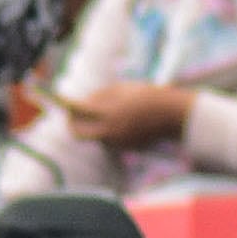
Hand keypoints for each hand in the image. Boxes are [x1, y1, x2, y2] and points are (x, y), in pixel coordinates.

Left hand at [61, 82, 198, 150]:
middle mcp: (110, 130)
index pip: (79, 112)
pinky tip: (121, 122)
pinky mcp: (124, 148)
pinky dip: (108, 132)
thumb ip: (100, 96)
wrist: (173, 114)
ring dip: (94, 127)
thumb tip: (81, 104)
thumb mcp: (123, 89)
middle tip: (72, 117)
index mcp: (109, 112)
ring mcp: (117, 142)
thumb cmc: (147, 96)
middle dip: (74, 125)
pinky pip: (109, 140)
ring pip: (95, 136)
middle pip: (79, 133)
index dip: (68, 108)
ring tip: (109, 113)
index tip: (63, 104)